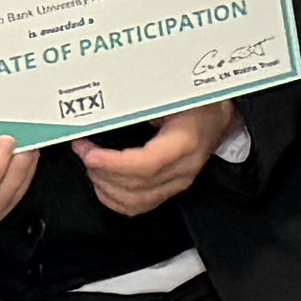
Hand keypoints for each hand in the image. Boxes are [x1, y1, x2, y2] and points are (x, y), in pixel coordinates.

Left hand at [76, 97, 235, 218]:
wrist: (217, 116)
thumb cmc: (197, 102)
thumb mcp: (174, 93)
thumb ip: (144, 101)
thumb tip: (108, 104)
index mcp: (186, 142)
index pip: (148, 164)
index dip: (115, 163)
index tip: (91, 154)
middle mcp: (183, 169)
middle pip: (137, 185)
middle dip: (102, 171)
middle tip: (83, 151)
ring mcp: (177, 183)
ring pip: (135, 201)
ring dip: (105, 186)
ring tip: (90, 164)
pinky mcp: (170, 190)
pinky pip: (138, 206)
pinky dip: (114, 198)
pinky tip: (101, 182)